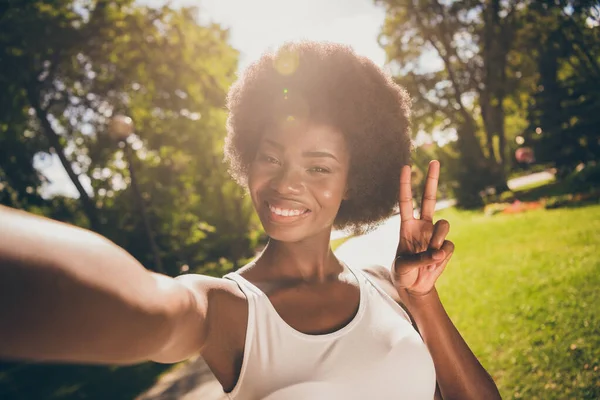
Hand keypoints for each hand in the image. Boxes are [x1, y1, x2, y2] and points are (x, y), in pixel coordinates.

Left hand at [392, 160, 453, 296]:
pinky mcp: (445, 247)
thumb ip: (419, 259)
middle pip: (429, 198)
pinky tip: (435, 262)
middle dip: (432, 180)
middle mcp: (422, 226)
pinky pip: (448, 246)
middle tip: (434, 161)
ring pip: (443, 225)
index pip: (405, 202)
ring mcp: (435, 235)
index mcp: (406, 226)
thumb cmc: (402, 273)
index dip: (406, 185)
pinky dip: (442, 255)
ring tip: (429, 255)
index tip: (406, 167)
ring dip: (437, 240)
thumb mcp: (403, 267)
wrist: (414, 287)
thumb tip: (437, 253)